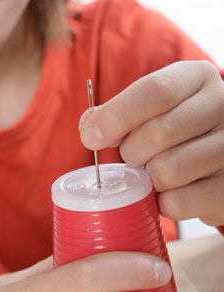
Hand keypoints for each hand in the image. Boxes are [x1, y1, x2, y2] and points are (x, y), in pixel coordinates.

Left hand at [80, 60, 223, 226]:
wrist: (215, 165)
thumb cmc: (174, 135)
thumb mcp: (150, 112)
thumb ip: (117, 114)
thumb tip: (89, 128)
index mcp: (197, 79)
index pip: (155, 91)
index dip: (116, 116)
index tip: (90, 138)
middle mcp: (223, 106)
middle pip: (157, 133)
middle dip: (132, 154)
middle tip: (137, 158)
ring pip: (167, 171)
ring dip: (149, 180)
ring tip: (158, 173)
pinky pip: (178, 202)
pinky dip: (163, 203)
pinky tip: (172, 192)